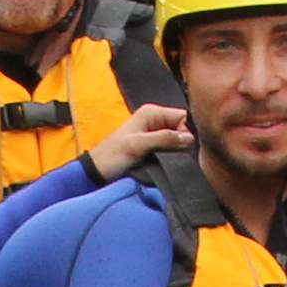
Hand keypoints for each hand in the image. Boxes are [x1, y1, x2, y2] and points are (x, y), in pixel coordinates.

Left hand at [79, 100, 194, 181]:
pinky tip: (171, 163)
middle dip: (185, 141)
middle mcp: (156, 121)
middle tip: (179, 155)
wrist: (97, 173)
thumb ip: (163, 139)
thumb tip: (189, 138)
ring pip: (180, 140)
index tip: (186, 146)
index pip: (183, 116)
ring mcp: (156, 135)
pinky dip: (175, 156)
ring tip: (172, 160)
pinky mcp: (156, 148)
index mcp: (152, 113)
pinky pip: (173, 150)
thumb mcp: (137, 145)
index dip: (188, 131)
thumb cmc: (112, 156)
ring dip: (180, 150)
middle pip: (184, 128)